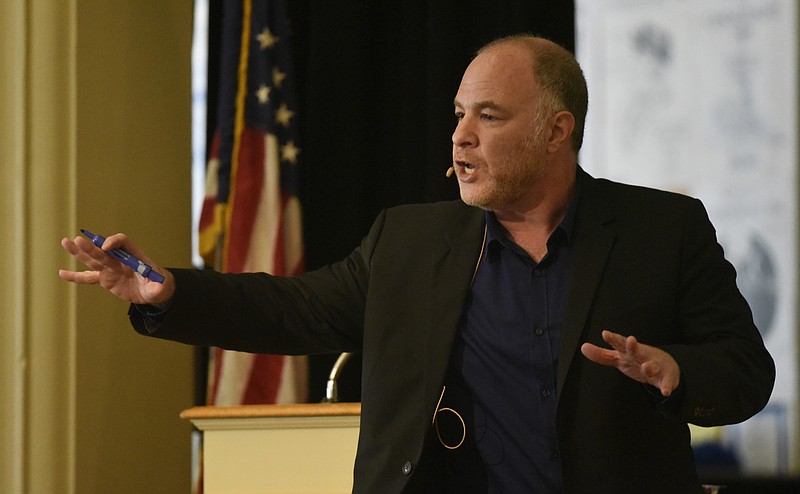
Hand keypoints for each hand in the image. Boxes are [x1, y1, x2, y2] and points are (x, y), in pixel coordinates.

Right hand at [59, 233, 174, 305]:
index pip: (123, 242)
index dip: (114, 242)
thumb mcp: (161, 287)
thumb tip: (157, 288)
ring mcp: (111, 269)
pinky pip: (88, 278)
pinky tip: (62, 273)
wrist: (153, 290)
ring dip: (79, 253)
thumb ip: (158, 287)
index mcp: (134, 256)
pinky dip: (75, 277)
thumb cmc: (159, 284)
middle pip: (103, 250)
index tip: (106, 247)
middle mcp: (120, 260)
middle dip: (91, 247)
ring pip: (93, 260)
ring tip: (66, 243)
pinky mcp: (105, 279)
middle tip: (77, 240)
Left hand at [580, 330, 679, 396]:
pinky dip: (667, 387)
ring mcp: (655, 366)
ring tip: (646, 368)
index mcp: (629, 352)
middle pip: (636, 350)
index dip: (613, 339)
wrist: (666, 366)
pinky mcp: (666, 378)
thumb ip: (602, 355)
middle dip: (633, 346)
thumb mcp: (619, 357)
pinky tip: (666, 391)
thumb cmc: (638, 360)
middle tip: (631, 340)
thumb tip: (583, 347)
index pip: (619, 344)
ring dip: (649, 367)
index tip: (605, 333)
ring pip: (652, 366)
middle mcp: (642, 356)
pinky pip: (666, 383)